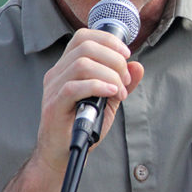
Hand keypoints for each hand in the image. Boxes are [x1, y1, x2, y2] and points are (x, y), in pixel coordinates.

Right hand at [33, 28, 143, 172]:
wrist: (63, 154)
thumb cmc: (83, 126)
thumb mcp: (108, 101)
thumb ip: (122, 82)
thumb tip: (137, 66)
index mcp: (67, 67)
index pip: (83, 37)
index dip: (108, 40)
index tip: (126, 55)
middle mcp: (57, 73)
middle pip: (85, 46)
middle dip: (113, 59)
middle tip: (125, 79)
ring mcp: (53, 88)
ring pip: (82, 64)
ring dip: (109, 74)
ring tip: (120, 90)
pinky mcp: (54, 105)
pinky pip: (74, 87)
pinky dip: (98, 86)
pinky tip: (111, 94)